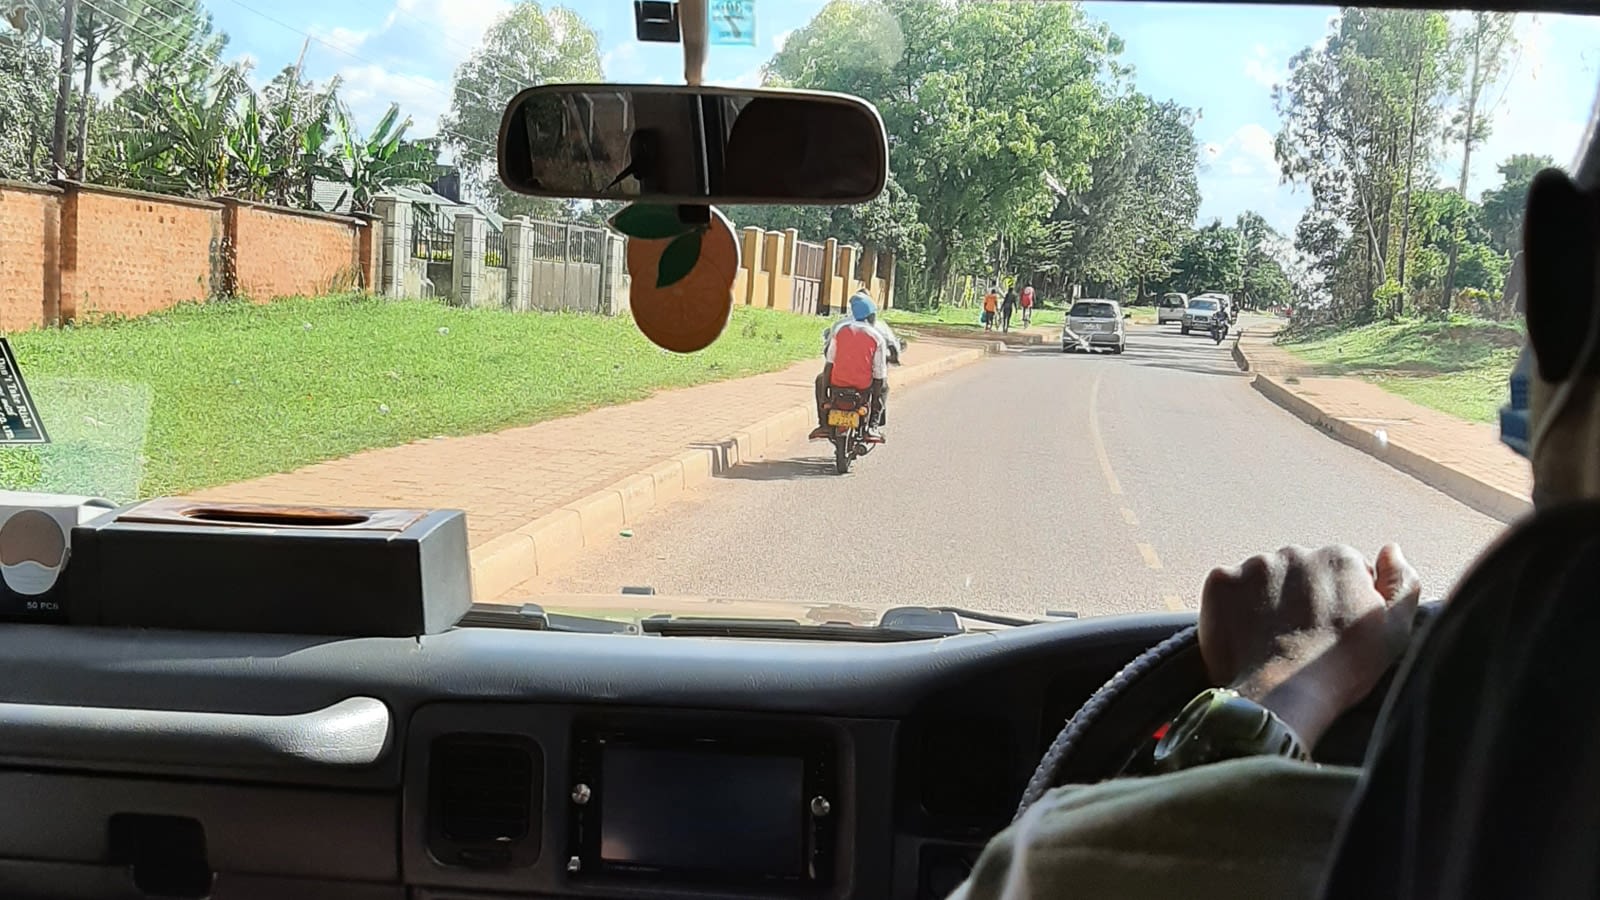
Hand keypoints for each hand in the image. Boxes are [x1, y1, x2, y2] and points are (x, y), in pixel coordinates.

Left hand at [1197, 544, 1421, 747]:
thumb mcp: (1396, 629)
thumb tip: (1391, 549)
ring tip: (1272, 640)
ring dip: (1267, 601)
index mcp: (1341, 557)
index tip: (1333, 633)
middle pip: (1300, 573)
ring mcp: (1254, 564)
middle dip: (1301, 598)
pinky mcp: (1220, 581)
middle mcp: (1296, 551)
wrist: (1284, 695)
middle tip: (1301, 639)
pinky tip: (1246, 635)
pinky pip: (1229, 589)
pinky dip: (1234, 608)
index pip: (1340, 573)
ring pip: (1263, 579)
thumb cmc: (1345, 668)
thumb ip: (1403, 582)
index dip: (1338, 605)